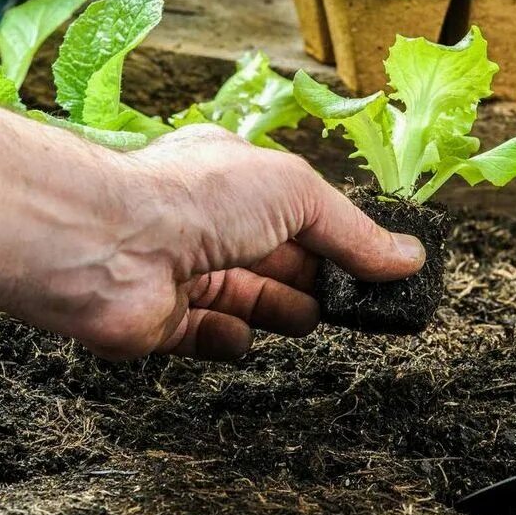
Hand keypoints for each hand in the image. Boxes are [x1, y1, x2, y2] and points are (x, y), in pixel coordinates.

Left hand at [0, 98, 424, 360]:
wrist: (108, 247)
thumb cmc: (195, 199)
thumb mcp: (297, 194)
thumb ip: (353, 232)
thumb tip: (407, 257)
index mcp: (235, 175)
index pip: (299, 209)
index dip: (337, 236)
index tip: (376, 267)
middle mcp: (208, 221)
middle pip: (278, 258)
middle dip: (316, 278)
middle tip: (355, 303)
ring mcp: (185, 272)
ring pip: (249, 298)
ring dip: (280, 309)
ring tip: (305, 317)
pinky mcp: (163, 322)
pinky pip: (208, 337)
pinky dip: (228, 340)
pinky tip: (239, 336)